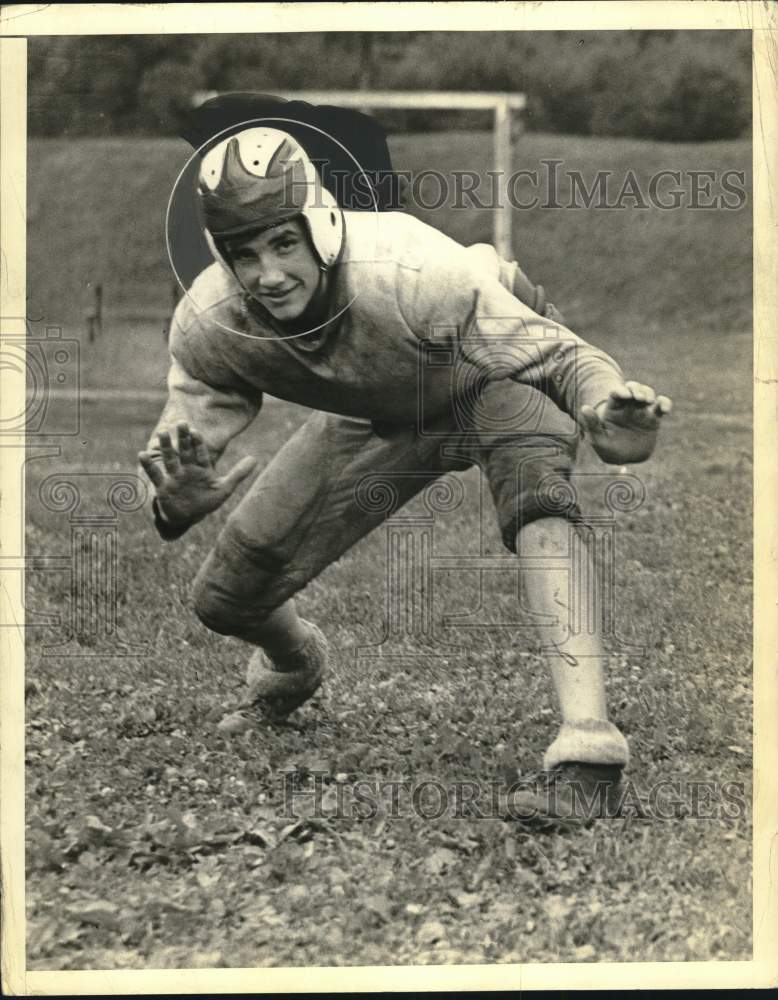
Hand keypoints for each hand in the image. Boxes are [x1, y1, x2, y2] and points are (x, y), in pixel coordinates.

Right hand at [138, 422, 256, 524]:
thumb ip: (238, 474)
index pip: (200, 452)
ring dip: (166, 447)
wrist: (189, 517)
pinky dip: (149, 465)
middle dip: (183, 438)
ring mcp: (175, 476)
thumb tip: (255, 459)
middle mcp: (187, 468)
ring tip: (162, 432)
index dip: (198, 442)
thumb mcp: (224, 489)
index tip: (195, 431)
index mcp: (202, 467)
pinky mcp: (163, 487)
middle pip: (185, 451)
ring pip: (170, 459)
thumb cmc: (206, 501)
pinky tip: (141, 453)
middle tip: (181, 423)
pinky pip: (155, 475)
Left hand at [579, 382, 671, 464]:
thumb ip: (592, 424)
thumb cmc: (608, 449)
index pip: (617, 393)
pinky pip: (661, 405)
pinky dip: (665, 403)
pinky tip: (664, 409)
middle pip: (633, 389)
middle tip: (638, 398)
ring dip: (648, 393)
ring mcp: (641, 411)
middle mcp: (628, 406)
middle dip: (636, 389)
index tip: (625, 395)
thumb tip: (584, 407)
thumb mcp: (598, 439)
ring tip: (647, 401)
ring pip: (647, 393)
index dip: (621, 391)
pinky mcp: (654, 419)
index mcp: (613, 408)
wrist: (625, 460)